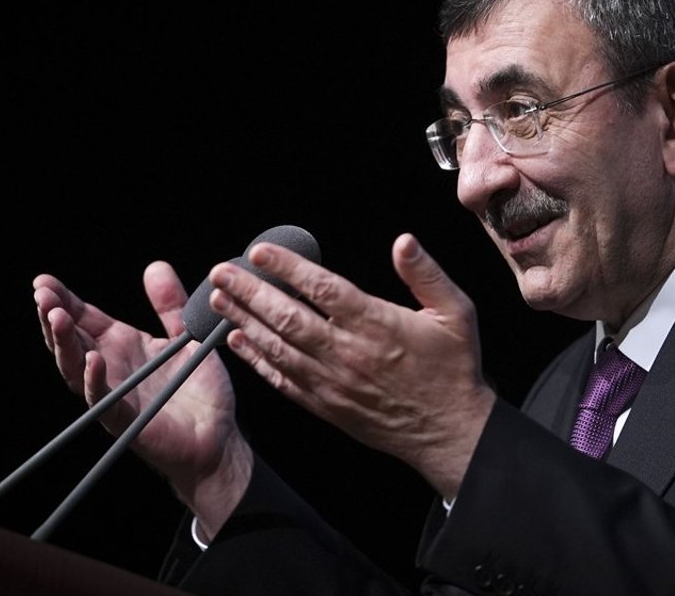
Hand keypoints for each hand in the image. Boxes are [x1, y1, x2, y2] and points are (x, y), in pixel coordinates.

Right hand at [33, 260, 251, 537]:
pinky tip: (92, 359)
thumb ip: (171, 305)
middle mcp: (110, 367)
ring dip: (64, 343)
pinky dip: (95, 380)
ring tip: (56, 318)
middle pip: (71, 340)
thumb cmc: (200, 390)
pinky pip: (103, 401)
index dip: (64, 300)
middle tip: (41, 294)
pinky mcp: (125, 419)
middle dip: (53, 317)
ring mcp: (113, 394)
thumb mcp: (186, 336)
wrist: (219, 436)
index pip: (84, 318)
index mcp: (121, 345)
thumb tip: (155, 266)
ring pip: (76, 369)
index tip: (44, 281)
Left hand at [207, 233, 496, 498]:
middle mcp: (348, 353)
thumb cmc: (453, 369)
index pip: (322, 288)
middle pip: (287, 317)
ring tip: (217, 300)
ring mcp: (333, 383)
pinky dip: (257, 361)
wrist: (450, 433)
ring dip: (243, 322)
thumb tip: (403, 242)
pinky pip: (283, 381)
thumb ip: (426, 274)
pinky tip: (237, 343)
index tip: (261, 251)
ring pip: (277, 348)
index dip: (287, 267)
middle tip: (221, 272)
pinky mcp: (326, 406)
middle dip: (249, 292)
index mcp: (376, 324)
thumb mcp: (457, 313)